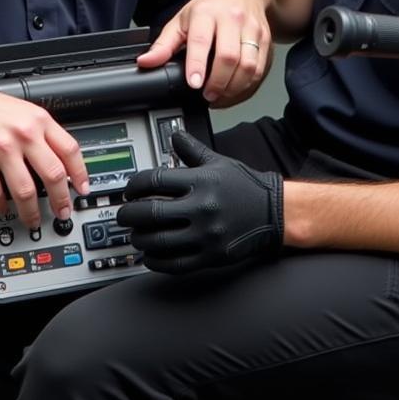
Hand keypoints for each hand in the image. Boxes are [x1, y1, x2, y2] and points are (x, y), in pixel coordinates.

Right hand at [0, 76, 88, 229]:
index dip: (80, 173)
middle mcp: (24, 134)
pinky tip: (3, 209)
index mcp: (39, 121)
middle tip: (62, 212)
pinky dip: (1, 206)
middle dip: (60, 200)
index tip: (82, 189)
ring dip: (31, 212)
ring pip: (26, 191)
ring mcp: (2, 149)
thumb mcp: (25, 112)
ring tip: (33, 219)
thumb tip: (62, 163)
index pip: (70, 150)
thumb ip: (43, 134)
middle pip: (53, 174)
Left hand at [116, 131, 282, 273]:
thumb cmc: (245, 186)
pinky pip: (175, 263)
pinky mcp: (211, 256)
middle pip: (151, 212)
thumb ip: (192, 150)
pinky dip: (156, 261)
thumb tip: (174, 135)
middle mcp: (201, 208)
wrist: (275, 212)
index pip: (154, 181)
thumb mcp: (218, 162)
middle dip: (129, 214)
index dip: (134, 185)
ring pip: (159, 240)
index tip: (129, 190)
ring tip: (134, 233)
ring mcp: (206, 234)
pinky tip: (149, 255)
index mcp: (200, 181)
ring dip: (139, 238)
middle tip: (123, 214)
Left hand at [136, 0, 272, 105]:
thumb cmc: (211, 6)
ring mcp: (252, 29)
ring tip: (220, 95)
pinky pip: (261, 69)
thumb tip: (146, 62)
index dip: (197, 64)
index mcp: (206, 13)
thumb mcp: (182, 19)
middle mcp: (231, 19)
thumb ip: (164, 44)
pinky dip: (248, 85)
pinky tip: (235, 90)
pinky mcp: (266, 40)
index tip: (194, 83)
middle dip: (218, 82)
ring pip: (248, 65)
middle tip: (207, 94)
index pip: (201, 40)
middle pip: (228, 57)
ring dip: (234, 87)